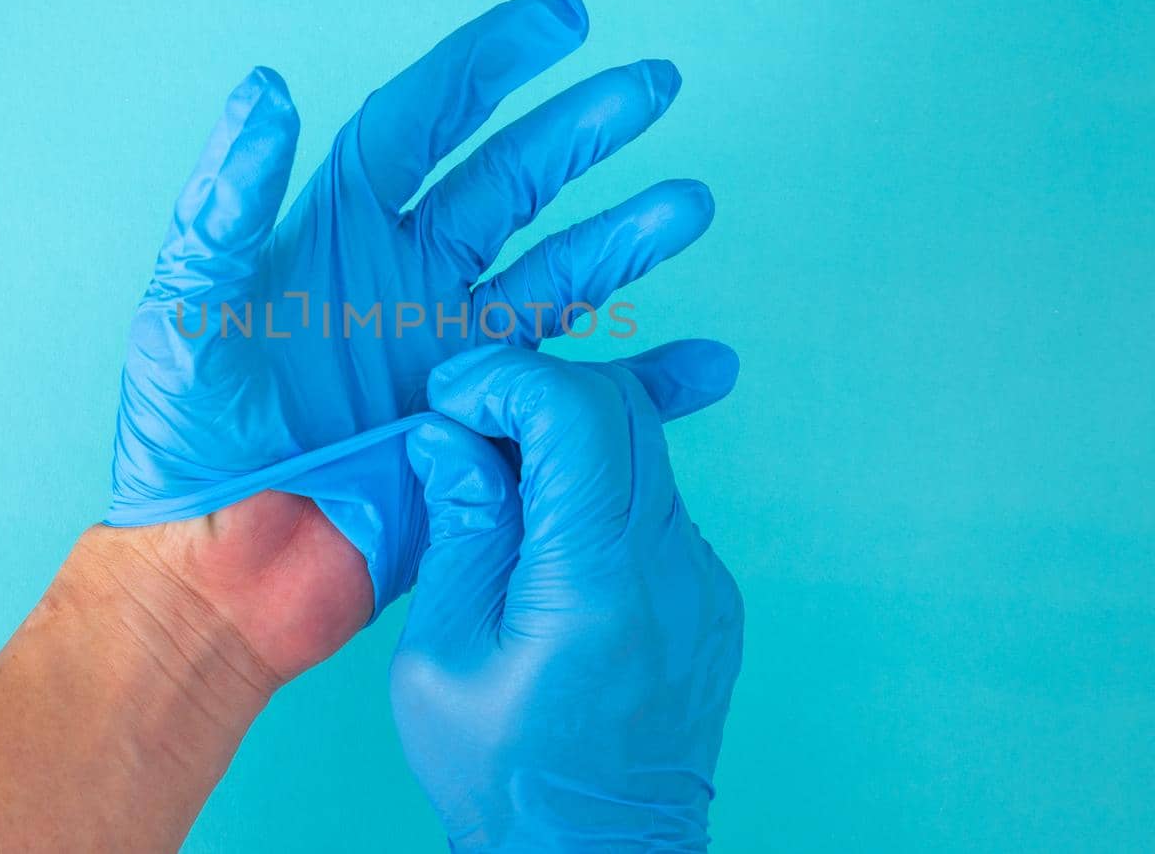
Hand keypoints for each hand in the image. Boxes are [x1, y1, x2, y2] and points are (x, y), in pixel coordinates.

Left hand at [111, 0, 717, 648]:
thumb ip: (227, 202)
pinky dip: (647, 383)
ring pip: (560, 274)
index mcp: (339, 235)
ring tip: (690, 204)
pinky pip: (582, 393)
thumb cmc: (188, 442)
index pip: (424, 122)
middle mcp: (408, 278)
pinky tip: (706, 365)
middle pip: (512, 181)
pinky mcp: (487, 427)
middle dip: (581, 130)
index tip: (559, 17)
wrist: (225, 571)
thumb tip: (266, 85)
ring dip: (626, 237)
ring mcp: (455, 352)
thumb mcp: (185, 310)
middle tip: (656, 84)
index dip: (488, 62)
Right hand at [390, 344, 743, 851]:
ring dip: (567, 438)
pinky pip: (655, 504)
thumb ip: (461, 531)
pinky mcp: (709, 599)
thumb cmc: (506, 775)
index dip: (507, 379)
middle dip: (536, 392)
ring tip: (495, 479)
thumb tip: (448, 436)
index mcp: (601, 581)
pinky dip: (596, 487)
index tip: (450, 396)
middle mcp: (673, 568)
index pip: (577, 414)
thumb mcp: (445, 656)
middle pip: (623, 410)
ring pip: (643, 451)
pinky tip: (542, 531)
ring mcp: (703, 582)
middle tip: (465, 423)